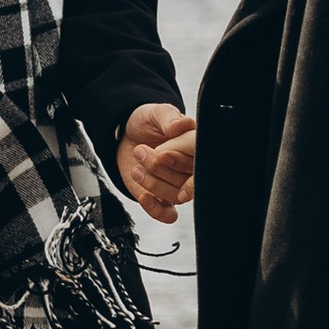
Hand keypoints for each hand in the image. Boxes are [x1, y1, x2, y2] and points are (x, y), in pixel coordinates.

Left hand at [116, 102, 194, 220]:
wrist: (127, 135)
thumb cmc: (147, 121)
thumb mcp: (156, 113)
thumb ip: (169, 119)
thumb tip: (185, 124)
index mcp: (198, 146)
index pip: (201, 161)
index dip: (182, 161)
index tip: (162, 155)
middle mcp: (193, 168)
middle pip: (188, 180)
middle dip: (161, 170)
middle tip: (141, 152)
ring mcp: (180, 185)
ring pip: (177, 197)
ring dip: (154, 185)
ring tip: (136, 168)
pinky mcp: (164, 198)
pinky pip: (168, 215)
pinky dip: (156, 210)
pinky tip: (144, 196)